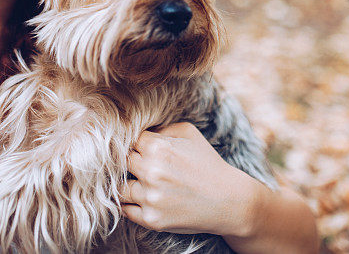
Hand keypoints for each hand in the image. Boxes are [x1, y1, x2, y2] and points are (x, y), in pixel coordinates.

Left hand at [121, 122, 256, 235]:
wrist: (229, 200)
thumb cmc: (208, 164)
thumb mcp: (189, 133)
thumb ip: (162, 128)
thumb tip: (140, 132)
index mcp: (158, 148)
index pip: (129, 141)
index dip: (136, 145)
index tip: (143, 150)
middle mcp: (151, 172)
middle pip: (121, 163)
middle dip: (131, 164)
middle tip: (142, 166)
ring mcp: (150, 198)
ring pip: (119, 188)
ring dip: (128, 185)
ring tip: (141, 184)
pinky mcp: (152, 220)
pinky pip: (126, 210)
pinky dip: (131, 204)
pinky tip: (141, 199)